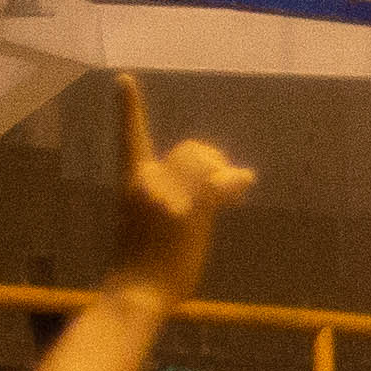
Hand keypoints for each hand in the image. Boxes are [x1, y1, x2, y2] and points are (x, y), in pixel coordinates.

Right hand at [103, 79, 250, 305]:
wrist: (135, 292)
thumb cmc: (140, 269)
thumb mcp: (143, 226)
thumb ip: (166, 203)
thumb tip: (208, 198)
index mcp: (132, 183)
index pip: (131, 137)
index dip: (129, 108)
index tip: (125, 79)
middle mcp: (148, 181)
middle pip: (191, 149)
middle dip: (213, 161)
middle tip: (225, 185)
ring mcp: (168, 194)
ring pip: (208, 162)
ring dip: (226, 175)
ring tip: (230, 197)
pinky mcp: (190, 210)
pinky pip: (220, 182)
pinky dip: (237, 181)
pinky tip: (244, 184)